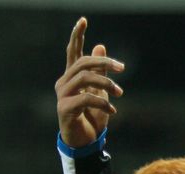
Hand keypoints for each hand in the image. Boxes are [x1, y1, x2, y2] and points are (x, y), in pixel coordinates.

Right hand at [55, 17, 124, 147]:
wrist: (85, 143)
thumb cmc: (92, 117)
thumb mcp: (101, 92)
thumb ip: (100, 72)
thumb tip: (101, 46)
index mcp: (72, 77)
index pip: (73, 52)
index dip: (77, 36)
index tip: (83, 20)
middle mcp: (64, 83)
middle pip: (82, 63)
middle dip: (104, 62)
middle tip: (122, 67)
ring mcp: (62, 95)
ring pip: (85, 78)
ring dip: (107, 84)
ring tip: (120, 93)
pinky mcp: (65, 109)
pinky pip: (86, 98)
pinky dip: (103, 104)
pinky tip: (113, 112)